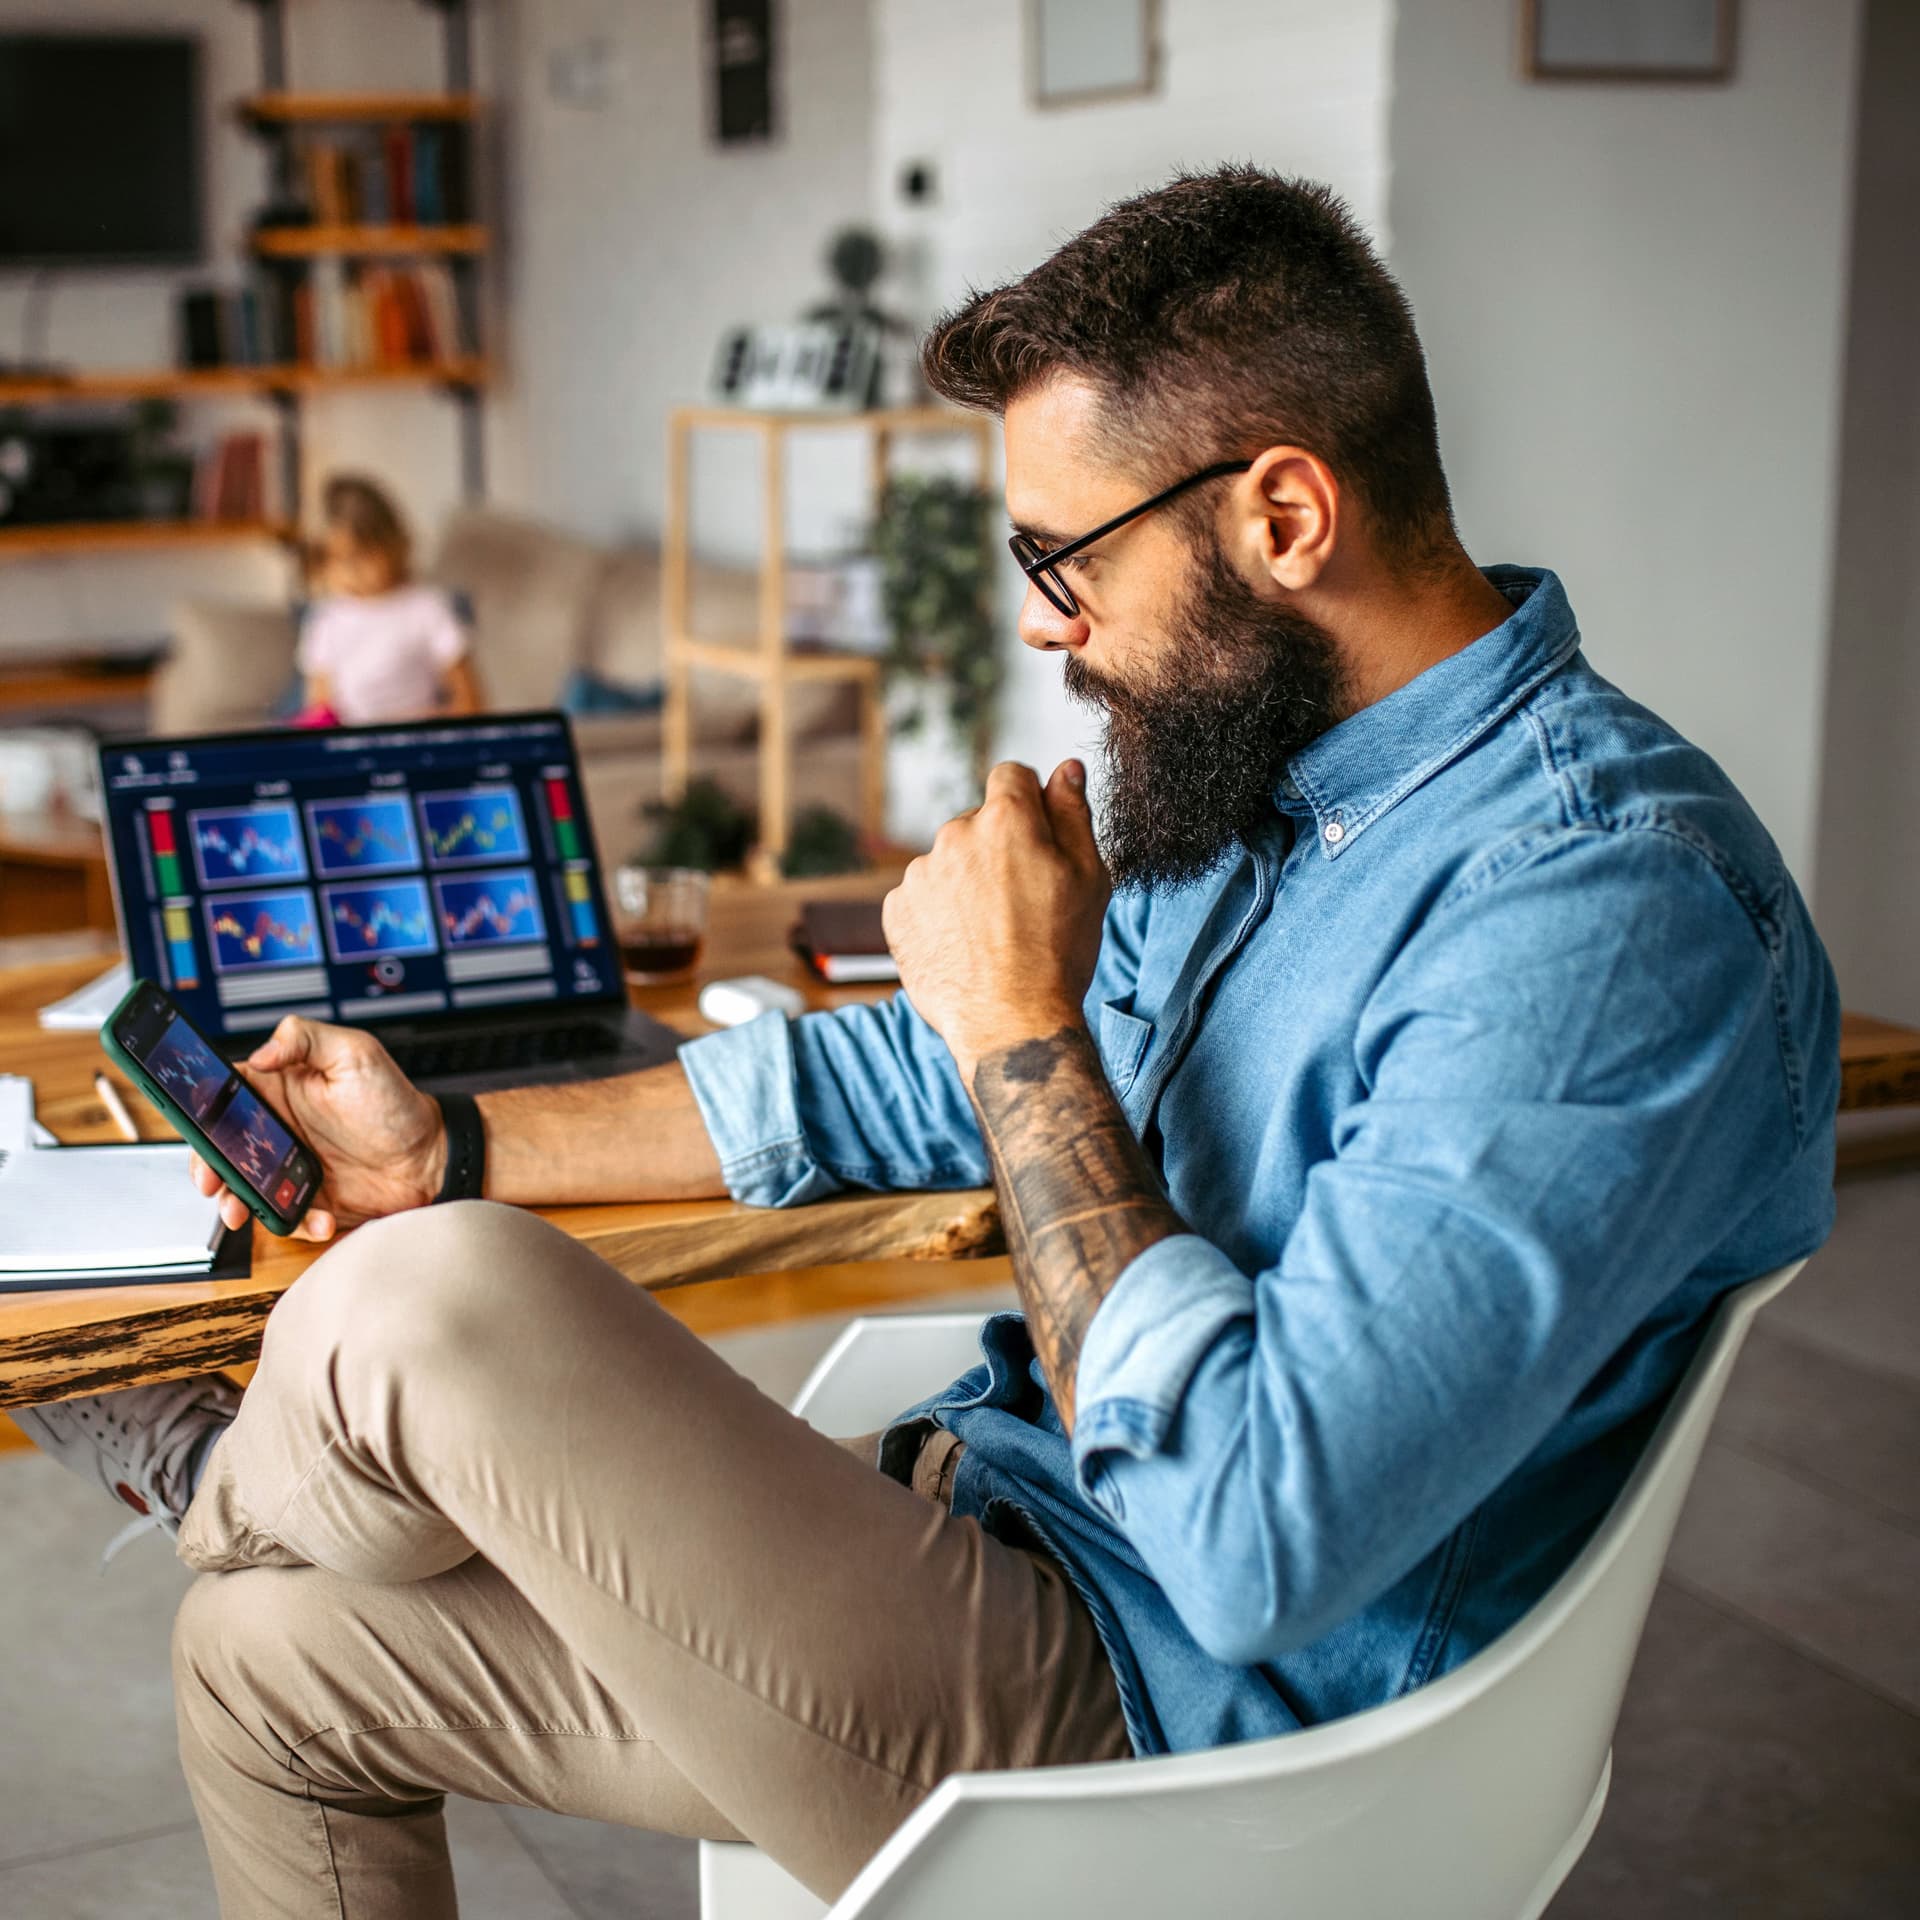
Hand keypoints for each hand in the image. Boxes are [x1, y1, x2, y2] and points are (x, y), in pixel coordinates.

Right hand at [188, 1016, 445, 1241]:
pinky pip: (283, 1216)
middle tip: (213, 1182)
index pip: (223, 1096)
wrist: (430, 1157)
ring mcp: (288, 1167)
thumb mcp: (356, 1054)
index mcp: (278, 1089)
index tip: (199, 1133)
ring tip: (244, 1211)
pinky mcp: (306, 1200)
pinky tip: (320, 1217)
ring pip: (243, 1188)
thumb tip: (262, 1052)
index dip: (203, 1115)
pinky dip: (295, 1221)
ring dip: (238, 1203)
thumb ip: (306, 1039)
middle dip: (209, 1168)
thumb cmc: (396, 1102)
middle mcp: (277, 1129)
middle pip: (221, 1148)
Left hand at [883, 759, 1110, 1082]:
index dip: (1030, 802)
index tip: (1038, 837)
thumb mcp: (1088, 877)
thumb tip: (1066, 769)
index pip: (1011, 776)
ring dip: (967, 882)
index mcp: (1006, 820)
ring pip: (949, 861)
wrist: (1010, 1022)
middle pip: (978, 822)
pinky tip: (965, 946)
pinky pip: (922, 896)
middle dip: (998, 848)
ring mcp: (920, 874)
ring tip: (993, 932)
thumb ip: (1074, 814)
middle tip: (1024, 901)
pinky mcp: (896, 911)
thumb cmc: (1058, 952)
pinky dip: (940, 913)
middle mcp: (954, 836)